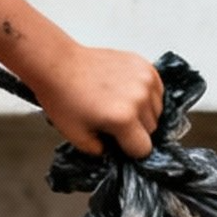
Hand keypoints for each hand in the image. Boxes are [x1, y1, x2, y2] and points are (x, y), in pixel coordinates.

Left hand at [34, 46, 164, 160]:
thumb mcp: (77, 137)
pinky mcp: (144, 65)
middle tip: (113, 122)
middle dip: (135, 131)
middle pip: (151, 129)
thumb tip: (114, 151)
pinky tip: (127, 93)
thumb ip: (100, 152)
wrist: (59, 65)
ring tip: (119, 105)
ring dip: (143, 112)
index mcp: (123, 118)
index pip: (143, 149)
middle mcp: (138, 98)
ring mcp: (144, 79)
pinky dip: (147, 95)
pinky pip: (157, 90)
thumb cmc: (63, 97)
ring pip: (157, 110)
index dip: (129, 149)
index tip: (119, 143)